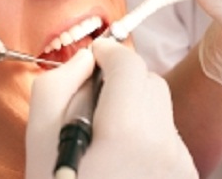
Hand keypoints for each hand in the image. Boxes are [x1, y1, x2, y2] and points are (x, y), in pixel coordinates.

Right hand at [25, 39, 196, 178]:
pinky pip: (169, 140)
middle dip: (123, 80)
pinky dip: (147, 137)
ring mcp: (181, 169)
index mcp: (127, 136)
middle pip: (151, 84)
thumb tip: (85, 60)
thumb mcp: (39, 145)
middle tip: (92, 101)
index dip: (108, 54)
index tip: (92, 58)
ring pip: (162, 112)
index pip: (130, 66)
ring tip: (104, 143)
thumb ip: (58, 88)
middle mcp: (165, 149)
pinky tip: (121, 165)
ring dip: (135, 109)